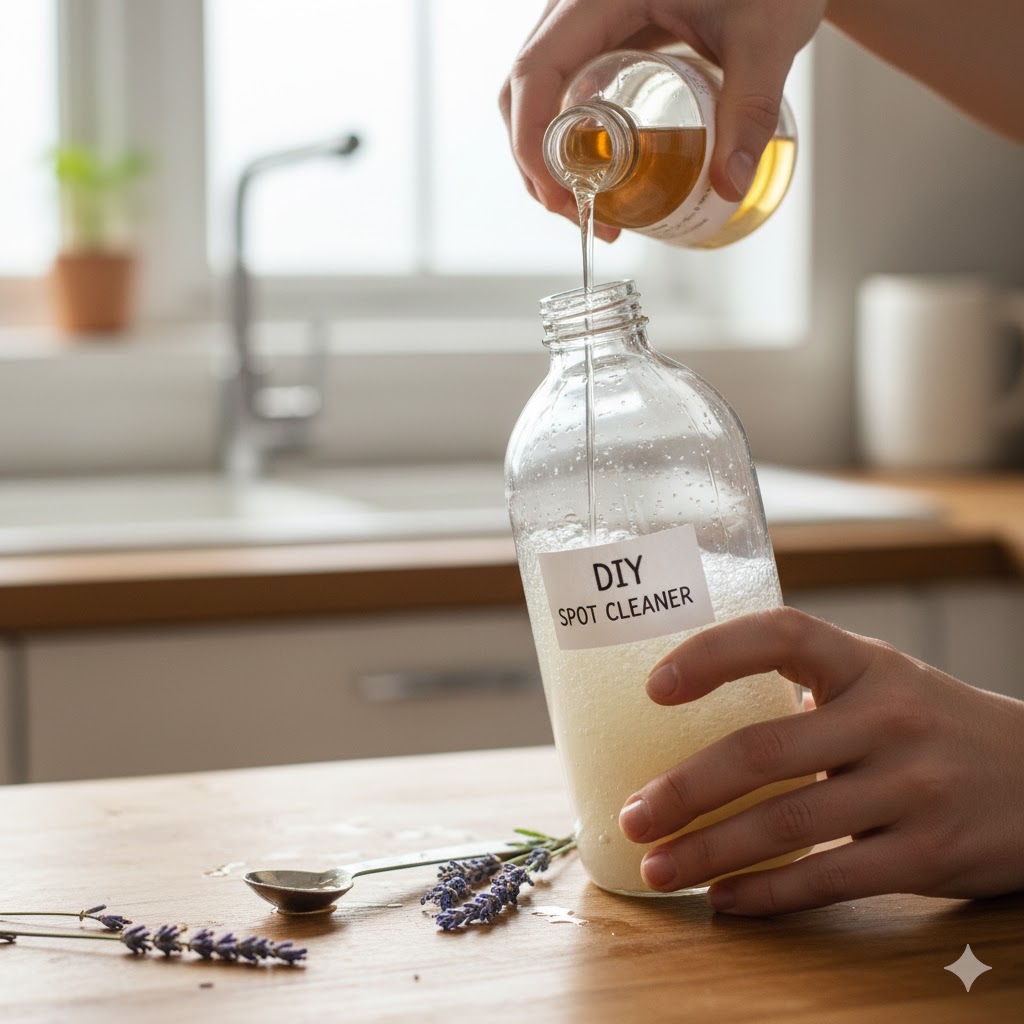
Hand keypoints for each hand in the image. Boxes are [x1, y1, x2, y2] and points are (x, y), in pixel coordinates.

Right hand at [499, 0, 825, 238]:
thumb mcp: (763, 36)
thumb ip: (750, 108)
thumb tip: (730, 185)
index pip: (536, 71)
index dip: (532, 140)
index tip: (560, 195)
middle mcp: (581, 7)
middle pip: (526, 93)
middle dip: (541, 164)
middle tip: (583, 215)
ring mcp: (590, 22)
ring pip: (544, 96)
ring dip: (554, 159)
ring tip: (596, 208)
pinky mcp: (608, 37)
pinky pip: (572, 90)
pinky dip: (577, 138)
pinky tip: (605, 174)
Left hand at [618, 606, 1023, 914]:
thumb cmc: (931, 725)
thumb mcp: (880, 682)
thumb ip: (805, 686)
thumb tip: (688, 713)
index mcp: (866, 663)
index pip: (781, 634)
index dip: (712, 654)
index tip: (654, 687)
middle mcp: (888, 717)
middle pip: (764, 751)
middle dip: (685, 789)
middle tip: (634, 815)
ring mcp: (912, 788)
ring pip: (788, 824)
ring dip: (709, 851)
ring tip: (657, 868)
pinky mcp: (927, 855)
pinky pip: (829, 878)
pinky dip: (767, 893)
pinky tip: (724, 898)